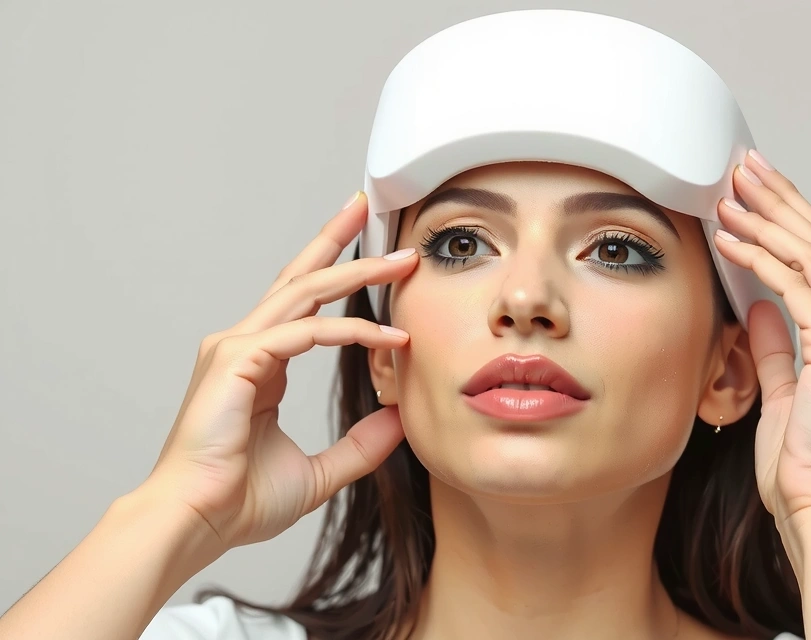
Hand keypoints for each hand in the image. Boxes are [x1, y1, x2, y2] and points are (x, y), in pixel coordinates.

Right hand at [145, 192, 418, 551]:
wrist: (197, 524)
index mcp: (260, 365)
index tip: (376, 258)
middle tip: (371, 209)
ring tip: (399, 260)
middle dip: (339, 241)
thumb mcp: (319, 472)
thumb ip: (359, 446)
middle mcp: (245, 346)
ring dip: (354, 271)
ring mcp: (236, 349)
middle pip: (300, 279)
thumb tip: (398, 421)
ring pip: (304, 294)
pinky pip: (303, 333)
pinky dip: (348, 331)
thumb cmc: (240, 501)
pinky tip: (387, 337)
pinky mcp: (236, 361)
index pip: (303, 305)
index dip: (336, 273)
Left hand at [712, 150, 810, 529]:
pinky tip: (730, 239)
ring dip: (767, 218)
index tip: (755, 188)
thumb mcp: (782, 389)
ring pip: (810, 254)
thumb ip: (776, 346)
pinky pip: (795, 288)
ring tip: (730, 192)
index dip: (789, 216)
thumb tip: (759, 306)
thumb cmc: (802, 460)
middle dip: (780, 198)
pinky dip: (760, 258)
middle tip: (744, 166)